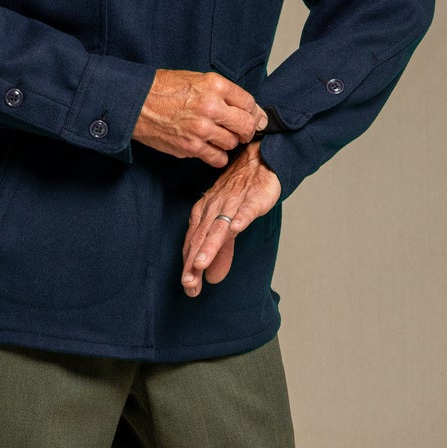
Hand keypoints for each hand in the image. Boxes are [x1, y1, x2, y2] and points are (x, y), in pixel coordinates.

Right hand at [133, 68, 267, 165]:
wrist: (137, 102)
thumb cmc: (164, 89)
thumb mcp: (197, 79)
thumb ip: (221, 92)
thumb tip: (245, 107)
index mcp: (215, 86)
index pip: (249, 103)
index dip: (253, 112)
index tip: (252, 117)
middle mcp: (211, 107)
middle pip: (247, 125)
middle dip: (247, 130)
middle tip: (241, 132)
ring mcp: (202, 129)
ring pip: (232, 143)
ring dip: (228, 142)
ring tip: (218, 137)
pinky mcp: (191, 147)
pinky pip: (217, 158)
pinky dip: (217, 156)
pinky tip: (210, 148)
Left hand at [180, 139, 281, 296]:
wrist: (257, 161)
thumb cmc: (239, 192)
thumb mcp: (226, 223)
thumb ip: (220, 251)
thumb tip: (209, 277)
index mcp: (204, 215)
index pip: (194, 243)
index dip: (190, 265)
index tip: (188, 286)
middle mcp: (214, 209)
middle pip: (202, 238)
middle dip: (194, 261)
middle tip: (189, 282)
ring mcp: (233, 203)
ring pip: (219, 226)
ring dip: (210, 245)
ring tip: (201, 264)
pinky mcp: (253, 198)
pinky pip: (246, 209)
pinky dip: (240, 218)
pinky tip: (236, 228)